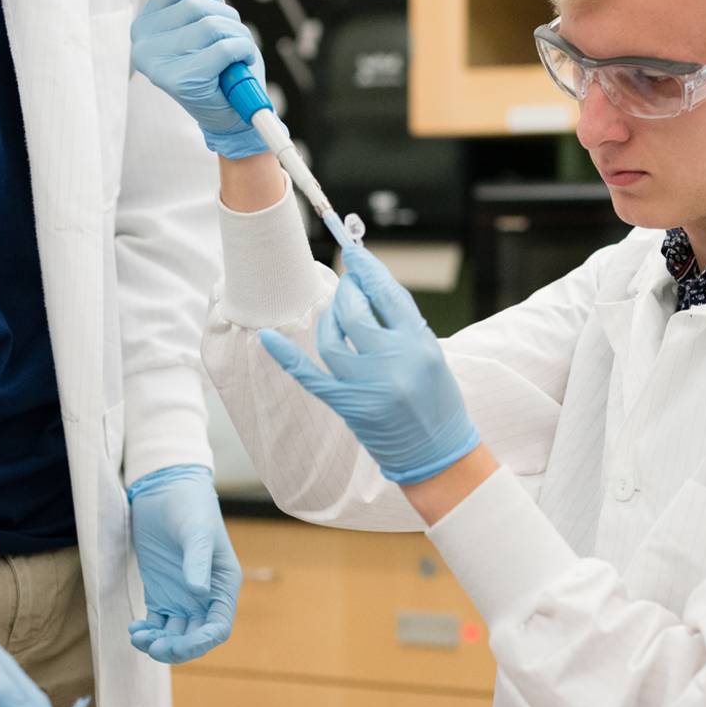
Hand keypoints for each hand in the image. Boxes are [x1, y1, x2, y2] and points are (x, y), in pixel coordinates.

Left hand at [126, 464, 241, 662]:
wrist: (165, 489)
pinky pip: (157, 624)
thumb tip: (200, 594)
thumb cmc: (189, 505)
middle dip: (176, 648)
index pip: (219, 626)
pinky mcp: (161, 593)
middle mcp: (206, 596)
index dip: (202, 642)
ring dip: (158, 643)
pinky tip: (134, 629)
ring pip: (175, 635)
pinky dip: (147, 633)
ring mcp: (182, 596)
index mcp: (223, 584)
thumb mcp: (196, 530)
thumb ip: (198, 561)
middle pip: (196, 637)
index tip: (178, 644)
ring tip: (138, 636)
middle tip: (152, 645)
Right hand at [130, 0, 268, 157]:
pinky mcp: (183, 81)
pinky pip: (226, 47)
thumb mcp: (199, 25)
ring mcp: (159, 64)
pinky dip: (243, 51)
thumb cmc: (219, 67)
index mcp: (143, 27)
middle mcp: (142, 44)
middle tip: (229, 44)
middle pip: (197, 4)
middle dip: (227, 19)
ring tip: (233, 57)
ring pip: (213, 24)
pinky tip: (238, 65)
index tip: (215, 19)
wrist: (230, 116)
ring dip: (238, 36)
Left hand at [258, 245, 480, 484]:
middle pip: (356, 312)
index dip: (368, 271)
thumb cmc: (438, 399)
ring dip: (330, 317)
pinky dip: (286, 355)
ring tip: (337, 312)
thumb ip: (401, 322)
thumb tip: (367, 286)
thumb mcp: (431, 354)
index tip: (355, 254)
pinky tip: (267, 337)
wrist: (436, 453)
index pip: (388, 295)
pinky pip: (309, 375)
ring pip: (332, 337)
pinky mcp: (347, 405)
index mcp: (419, 345)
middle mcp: (393, 363)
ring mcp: (367, 386)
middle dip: (348, 292)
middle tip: (348, 284)